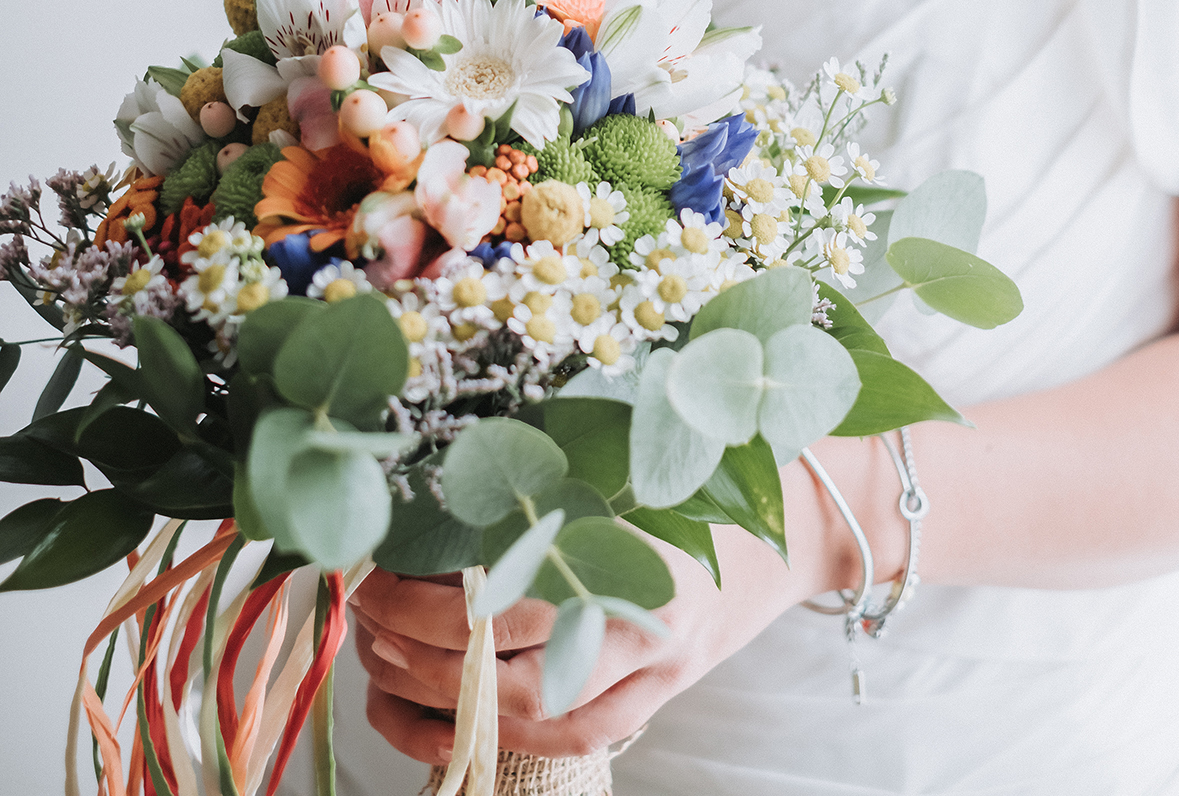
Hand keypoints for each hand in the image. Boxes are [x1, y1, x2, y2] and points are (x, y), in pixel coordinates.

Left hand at [352, 444, 896, 761]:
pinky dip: (494, 738)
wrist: (796, 515)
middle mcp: (642, 624)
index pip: (503, 600)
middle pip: (504, 666)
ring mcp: (654, 672)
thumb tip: (435, 481)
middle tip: (365, 616)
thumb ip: (544, 474)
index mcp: (628, 551)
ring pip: (529, 717)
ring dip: (442, 702)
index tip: (373, 573)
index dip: (423, 599)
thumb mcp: (621, 454)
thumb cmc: (700, 466)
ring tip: (383, 667)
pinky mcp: (656, 698)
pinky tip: (442, 720)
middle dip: (417, 648)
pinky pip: (567, 741)